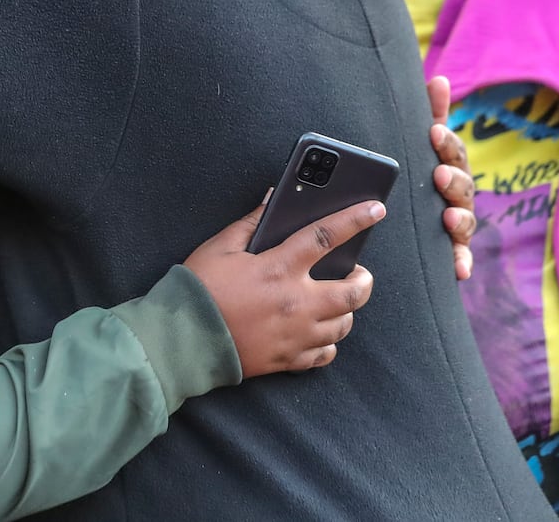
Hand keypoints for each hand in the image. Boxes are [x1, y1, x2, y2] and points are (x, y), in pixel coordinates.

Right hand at [184, 197, 383, 377]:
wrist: (182, 341)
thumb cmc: (199, 289)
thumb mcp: (220, 246)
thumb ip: (251, 222)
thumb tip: (273, 199)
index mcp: (279, 268)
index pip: (327, 236)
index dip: (355, 219)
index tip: (375, 209)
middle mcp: (296, 302)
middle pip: (353, 291)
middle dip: (364, 280)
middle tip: (359, 272)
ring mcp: (296, 334)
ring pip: (344, 324)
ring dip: (347, 310)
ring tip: (337, 300)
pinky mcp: (289, 360)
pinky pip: (325, 355)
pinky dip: (328, 343)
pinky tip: (319, 332)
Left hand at [428, 75, 474, 280]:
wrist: (408, 220)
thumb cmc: (420, 171)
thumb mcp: (423, 143)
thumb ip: (431, 113)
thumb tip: (439, 78)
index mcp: (451, 167)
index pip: (454, 151)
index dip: (446, 142)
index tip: (433, 133)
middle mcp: (458, 195)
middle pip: (463, 186)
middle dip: (453, 179)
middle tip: (438, 174)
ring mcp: (457, 224)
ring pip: (465, 220)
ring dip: (459, 218)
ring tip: (447, 217)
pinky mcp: (452, 251)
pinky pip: (460, 258)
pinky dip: (462, 263)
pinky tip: (459, 269)